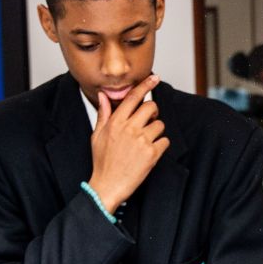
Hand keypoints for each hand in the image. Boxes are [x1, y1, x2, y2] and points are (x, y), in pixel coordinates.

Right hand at [88, 74, 169, 212]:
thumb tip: (105, 96)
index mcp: (115, 122)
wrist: (107, 186)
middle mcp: (129, 129)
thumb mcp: (97, 135)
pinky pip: (165, 141)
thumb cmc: (102, 162)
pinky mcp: (152, 154)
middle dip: (153, 112)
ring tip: (146, 141)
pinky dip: (161, 146)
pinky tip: (150, 153)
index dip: (145, 85)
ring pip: (160, 125)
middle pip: (151, 107)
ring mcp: (141, 141)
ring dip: (156, 131)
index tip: (154, 78)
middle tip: (149, 121)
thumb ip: (104, 114)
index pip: (133, 97)